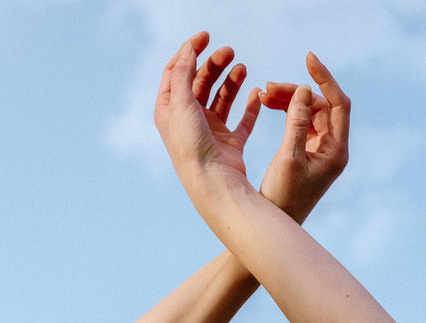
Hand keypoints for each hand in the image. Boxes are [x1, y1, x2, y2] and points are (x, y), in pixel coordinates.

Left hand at [154, 33, 261, 196]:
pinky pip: (243, 121)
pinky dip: (250, 107)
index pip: (176, 72)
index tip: (206, 37)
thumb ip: (183, 72)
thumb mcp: (181, 103)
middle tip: (230, 51)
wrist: (212, 184)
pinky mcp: (229, 144)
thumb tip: (187, 48)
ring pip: (222, 97)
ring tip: (242, 69)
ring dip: (231, 80)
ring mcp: (210, 131)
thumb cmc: (191, 146)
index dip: (189, 51)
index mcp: (170, 110)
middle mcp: (188, 120)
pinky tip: (255, 94)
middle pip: (201, 81)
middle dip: (214, 64)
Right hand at [259, 54, 349, 224]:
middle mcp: (333, 150)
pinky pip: (300, 123)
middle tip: (269, 88)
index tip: (308, 59)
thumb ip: (296, 122)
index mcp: (336, 152)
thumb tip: (304, 89)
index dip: (325, 79)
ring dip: (289, 100)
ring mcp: (321, 152)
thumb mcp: (287, 158)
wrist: (273, 227)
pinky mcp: (307, 154)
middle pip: (321, 106)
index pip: (339, 104)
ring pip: (309, 112)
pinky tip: (267, 104)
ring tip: (264, 94)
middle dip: (297, 92)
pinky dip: (286, 111)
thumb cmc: (281, 199)